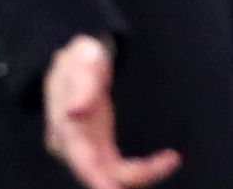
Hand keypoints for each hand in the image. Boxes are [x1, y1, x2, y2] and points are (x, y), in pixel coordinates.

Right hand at [44, 35, 178, 188]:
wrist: (81, 61)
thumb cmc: (81, 57)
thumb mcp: (82, 58)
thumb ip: (83, 82)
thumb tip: (75, 111)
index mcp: (62, 126)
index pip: (81, 160)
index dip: (99, 179)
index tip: (115, 188)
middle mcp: (69, 145)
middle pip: (97, 175)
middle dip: (127, 180)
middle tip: (165, 163)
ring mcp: (84, 150)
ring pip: (112, 177)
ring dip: (142, 174)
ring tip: (170, 158)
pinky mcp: (99, 150)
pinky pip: (120, 170)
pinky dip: (143, 170)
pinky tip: (167, 158)